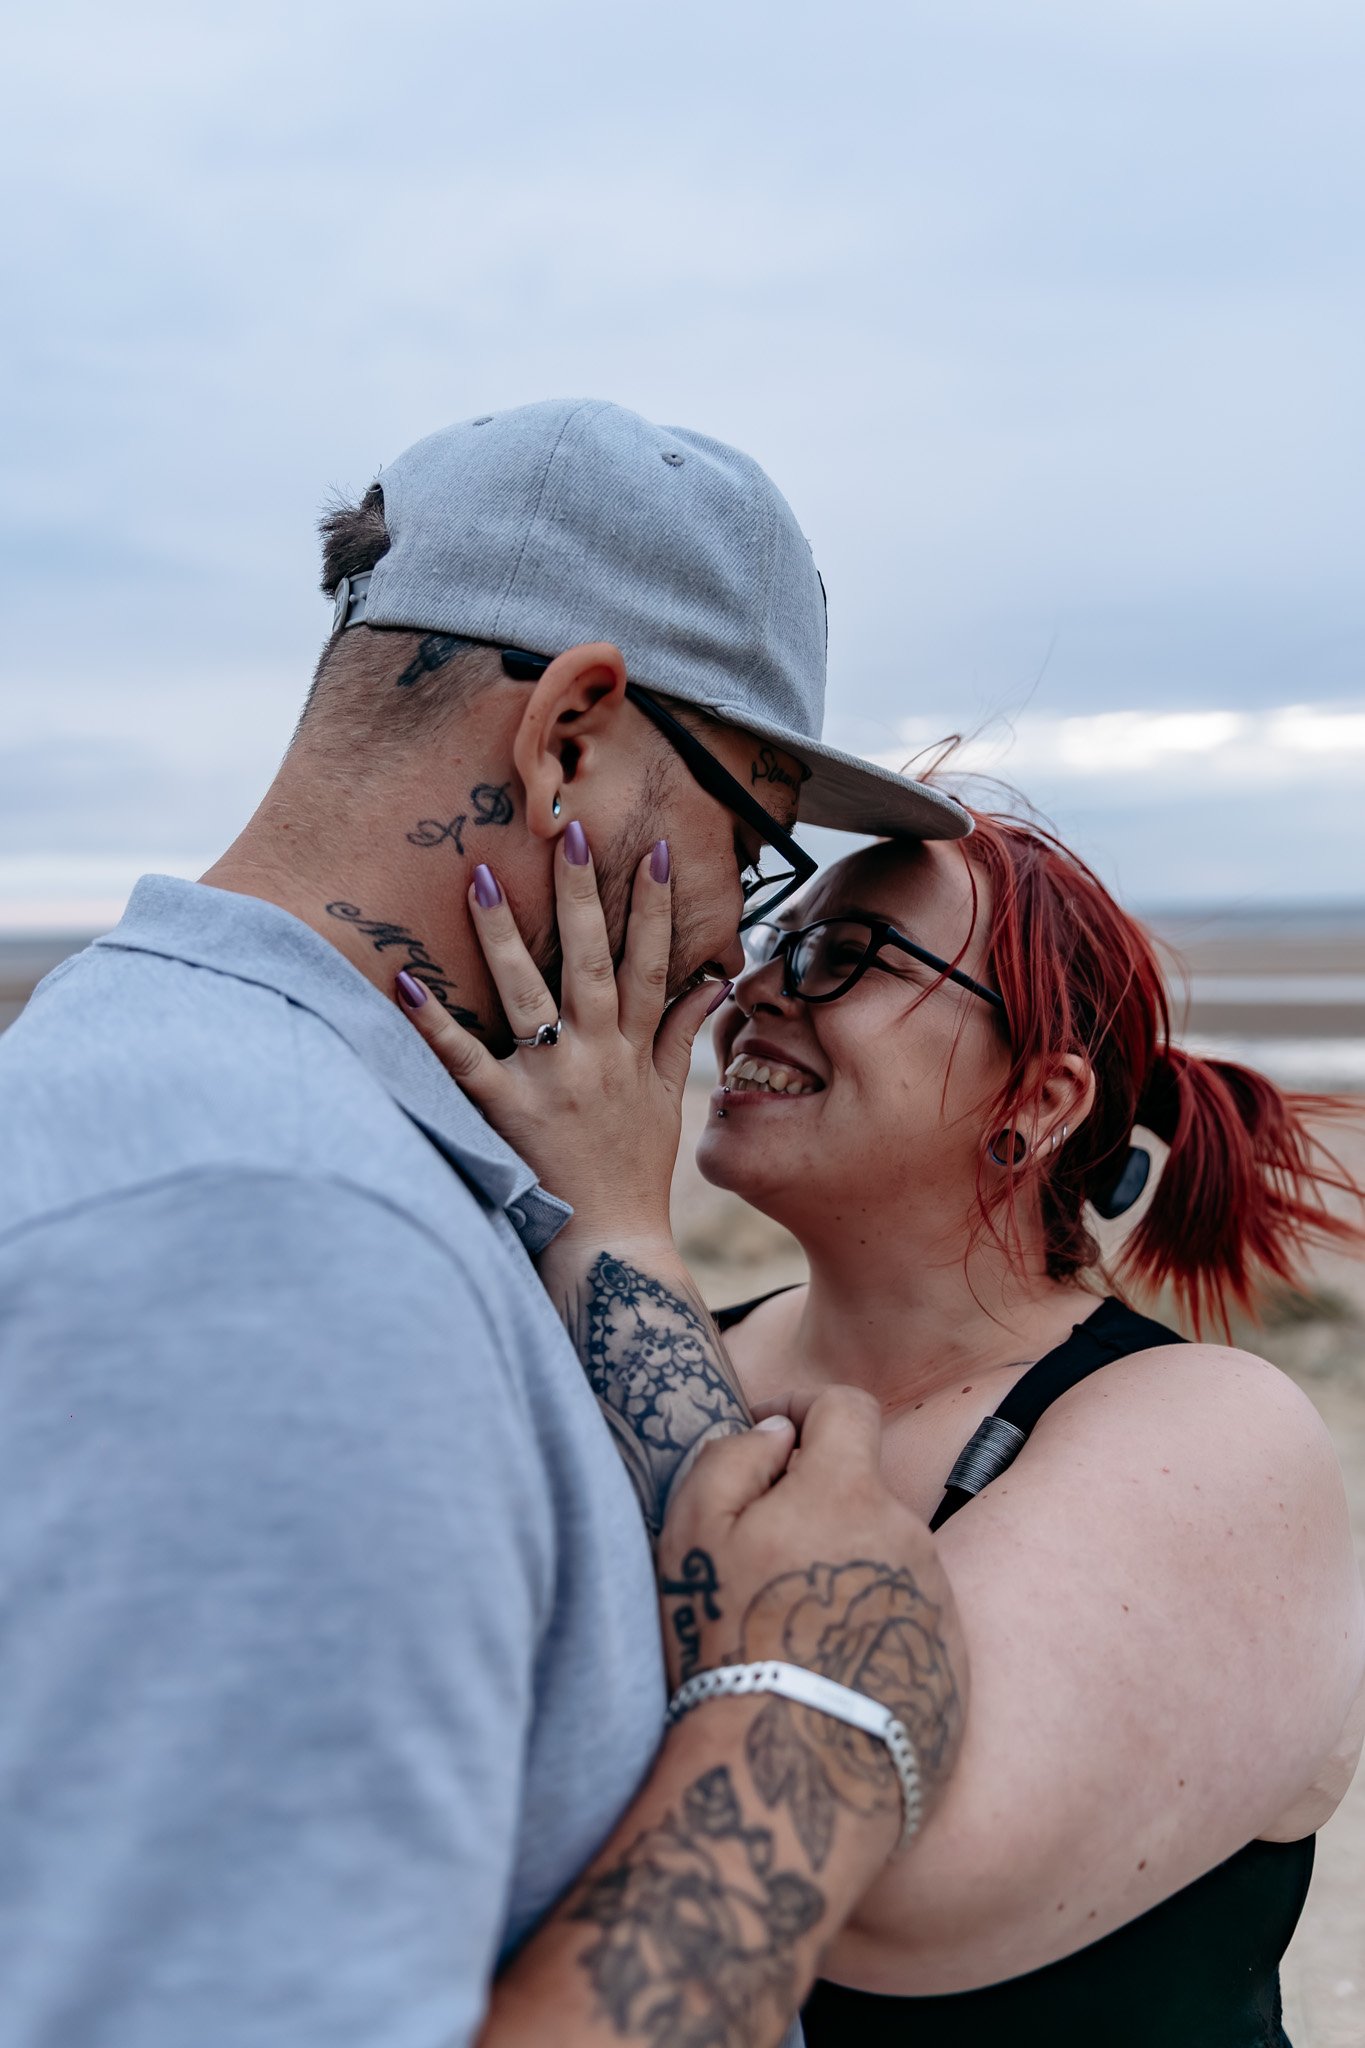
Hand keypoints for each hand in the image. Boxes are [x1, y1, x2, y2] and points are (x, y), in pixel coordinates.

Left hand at [397, 828, 728, 1246]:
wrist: (612, 1245)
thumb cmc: (635, 1171)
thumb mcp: (667, 1099)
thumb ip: (680, 1035)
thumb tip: (713, 981)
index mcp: (634, 1049)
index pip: (650, 962)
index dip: (652, 906)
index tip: (650, 850)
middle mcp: (597, 1054)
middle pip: (590, 961)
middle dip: (582, 895)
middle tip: (568, 833)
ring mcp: (552, 1080)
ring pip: (529, 993)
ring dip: (506, 935)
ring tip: (483, 878)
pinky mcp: (506, 1109)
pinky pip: (463, 1059)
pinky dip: (433, 1022)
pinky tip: (404, 981)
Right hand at [657, 1392, 968, 1854]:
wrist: (800, 1775)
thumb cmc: (733, 1644)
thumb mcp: (694, 1535)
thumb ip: (732, 1458)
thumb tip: (775, 1431)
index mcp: (849, 1490)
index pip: (848, 1407)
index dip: (804, 1409)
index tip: (770, 1440)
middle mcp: (909, 1533)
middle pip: (862, 1489)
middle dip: (815, 1505)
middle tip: (759, 1563)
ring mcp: (938, 1599)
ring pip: (884, 1556)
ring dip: (842, 1571)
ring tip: (789, 1636)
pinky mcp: (953, 1661)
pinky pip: (905, 1618)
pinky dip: (867, 1629)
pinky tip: (826, 1674)